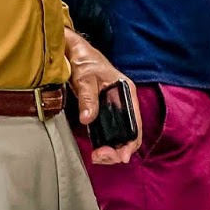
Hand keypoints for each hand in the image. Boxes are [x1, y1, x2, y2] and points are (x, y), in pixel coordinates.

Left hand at [64, 29, 142, 165]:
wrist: (74, 52)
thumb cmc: (84, 60)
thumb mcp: (85, 78)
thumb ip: (88, 98)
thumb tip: (87, 119)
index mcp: (127, 95)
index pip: (135, 125)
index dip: (130, 144)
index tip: (122, 156)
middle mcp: (125, 105)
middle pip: (129, 136)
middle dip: (118, 151)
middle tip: (101, 157)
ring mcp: (115, 111)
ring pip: (120, 138)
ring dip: (111, 151)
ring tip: (98, 157)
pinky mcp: (105, 114)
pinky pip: (110, 135)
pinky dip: (105, 146)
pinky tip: (98, 151)